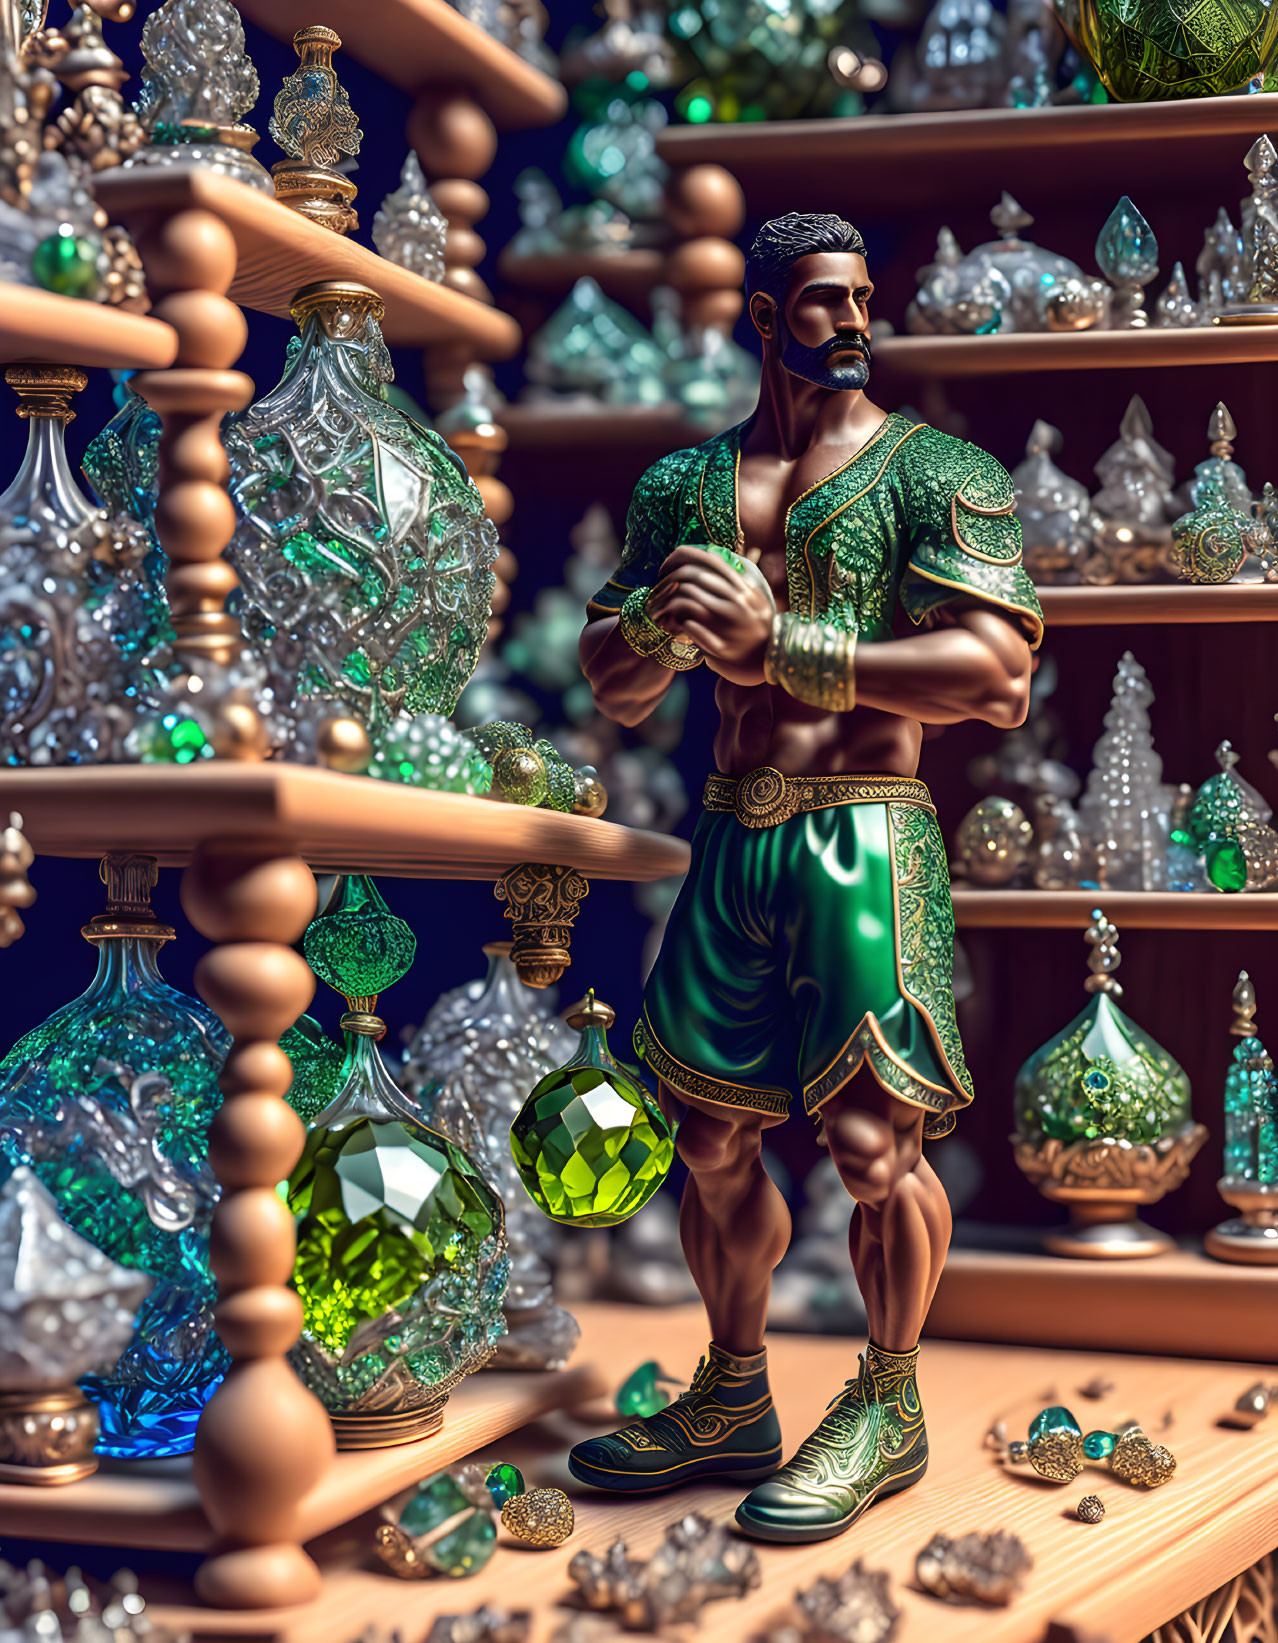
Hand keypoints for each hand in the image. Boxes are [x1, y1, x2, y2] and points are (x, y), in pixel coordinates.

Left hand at [646, 545, 774, 684]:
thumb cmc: (755, 626)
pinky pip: (689, 627)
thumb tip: (706, 556)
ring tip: (665, 608)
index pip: (707, 559)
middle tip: (659, 590)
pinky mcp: (721, 647)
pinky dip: (678, 622)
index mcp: (745, 587)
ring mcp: (730, 625)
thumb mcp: (753, 597)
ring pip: (686, 600)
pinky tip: (677, 625)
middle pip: (690, 577)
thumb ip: (735, 578)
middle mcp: (739, 603)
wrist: (769, 660)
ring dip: (669, 603)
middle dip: (667, 581)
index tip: (664, 568)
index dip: (677, 558)